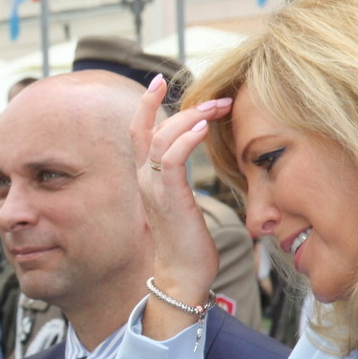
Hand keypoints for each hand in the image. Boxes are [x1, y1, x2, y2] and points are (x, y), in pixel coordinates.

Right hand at [131, 76, 230, 336]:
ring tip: (217, 107)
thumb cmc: (187, 243)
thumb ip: (180, 181)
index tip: (159, 82)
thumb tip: (194, 166)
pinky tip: (204, 129)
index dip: (147, 105)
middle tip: (216, 96)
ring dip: (191, 117)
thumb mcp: (182, 204)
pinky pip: (171, 160)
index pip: (140, 132)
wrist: (181, 277)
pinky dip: (186, 140)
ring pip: (162, 138)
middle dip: (179, 105)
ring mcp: (154, 189)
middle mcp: (144, 179)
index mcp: (147, 179)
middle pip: (148, 128)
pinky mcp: (170, 199)